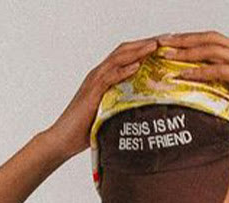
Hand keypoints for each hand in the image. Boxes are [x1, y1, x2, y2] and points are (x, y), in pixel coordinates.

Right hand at [43, 37, 159, 159]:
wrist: (64, 138)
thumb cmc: (86, 130)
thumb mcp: (111, 114)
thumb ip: (124, 107)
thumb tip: (145, 112)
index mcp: (104, 78)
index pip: (125, 56)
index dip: (143, 48)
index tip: (163, 45)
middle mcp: (99, 75)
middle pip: (124, 51)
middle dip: (144, 43)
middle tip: (165, 39)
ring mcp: (94, 82)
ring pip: (118, 59)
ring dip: (137, 51)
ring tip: (154, 46)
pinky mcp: (92, 93)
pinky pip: (109, 77)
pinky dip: (123, 70)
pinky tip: (137, 66)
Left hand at [157, 30, 228, 118]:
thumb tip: (222, 85)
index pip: (213, 39)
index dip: (192, 39)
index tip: (175, 42)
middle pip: (207, 38)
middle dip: (183, 39)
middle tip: (162, 42)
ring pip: (209, 50)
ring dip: (185, 52)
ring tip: (167, 56)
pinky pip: (216, 70)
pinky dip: (198, 71)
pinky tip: (183, 75)